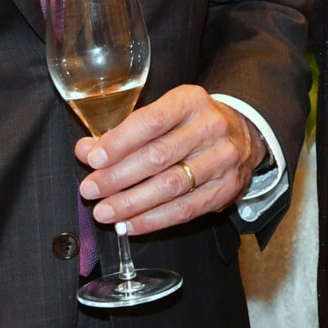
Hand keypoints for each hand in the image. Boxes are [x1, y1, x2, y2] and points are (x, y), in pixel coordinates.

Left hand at [76, 85, 263, 235]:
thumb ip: (122, 132)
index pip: (151, 122)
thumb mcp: (161, 115)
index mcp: (190, 102)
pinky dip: (153, 220)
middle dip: (118, 177)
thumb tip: (86, 151)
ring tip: (105, 212)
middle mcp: (210, 128)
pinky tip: (130, 225)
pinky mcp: (226, 189)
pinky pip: (185, 210)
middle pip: (158, 157)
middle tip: (90, 190)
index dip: (119, 142)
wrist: (241, 135)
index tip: (93, 158)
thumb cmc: (190, 124)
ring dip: (132, 203)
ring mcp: (222, 160)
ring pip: (171, 186)